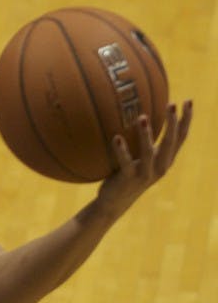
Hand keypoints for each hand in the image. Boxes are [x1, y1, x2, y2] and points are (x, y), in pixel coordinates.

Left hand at [96, 100, 192, 216]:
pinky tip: (116, 138)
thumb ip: (143, 140)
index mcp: (165, 159)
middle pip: (170, 142)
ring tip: (142, 117)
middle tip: (172, 104)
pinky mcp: (128, 179)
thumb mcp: (140, 156)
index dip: (186, 120)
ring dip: (146, 135)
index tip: (189, 101)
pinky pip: (125, 163)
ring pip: (148, 152)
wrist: (115, 201)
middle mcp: (160, 166)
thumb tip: (138, 112)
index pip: (180, 137)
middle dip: (173, 123)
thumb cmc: (127, 173)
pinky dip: (121, 150)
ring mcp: (145, 174)